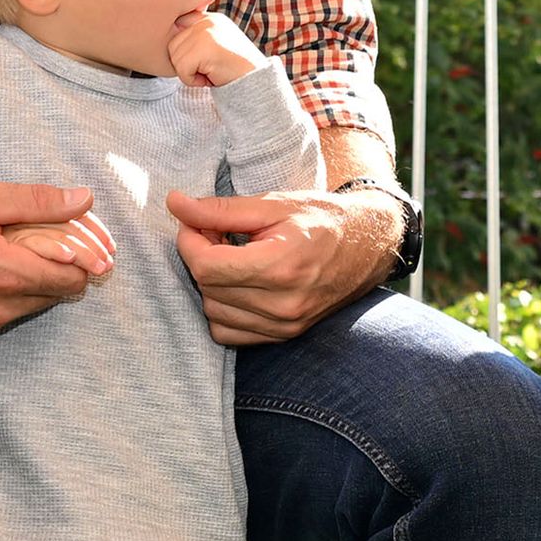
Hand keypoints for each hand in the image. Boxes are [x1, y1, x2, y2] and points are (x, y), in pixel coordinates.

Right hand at [0, 180, 102, 349]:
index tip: (79, 241)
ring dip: (28, 284)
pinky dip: (0, 301)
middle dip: (57, 268)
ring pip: (28, 309)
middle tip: (37, 241)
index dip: (83, 258)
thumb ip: (35, 202)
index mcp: (4, 273)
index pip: (73, 279)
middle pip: (55, 296)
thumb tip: (83, 200)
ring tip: (2, 254)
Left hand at [165, 7, 269, 89]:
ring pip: (175, 58)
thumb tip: (173, 38)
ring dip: (189, 73)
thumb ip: (199, 38)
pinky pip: (181, 70)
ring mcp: (205, 33)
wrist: (257, 81)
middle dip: (186, 63)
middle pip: (173, 45)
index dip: (184, 47)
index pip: (180, 26)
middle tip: (208, 69)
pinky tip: (210, 77)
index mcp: (211, 18)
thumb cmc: (236, 69)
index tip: (199, 59)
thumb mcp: (218, 45)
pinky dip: (192, 80)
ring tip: (210, 73)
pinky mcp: (203, 48)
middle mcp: (207, 21)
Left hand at [165, 187, 395, 346]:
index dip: (189, 241)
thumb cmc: (321, 219)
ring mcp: (284, 326)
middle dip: (200, 257)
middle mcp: (283, 304)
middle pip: (207, 288)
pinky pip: (228, 333)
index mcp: (282, 266)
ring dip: (210, 283)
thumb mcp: (273, 203)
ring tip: (230, 256)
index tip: (195, 222)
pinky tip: (237, 283)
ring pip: (213, 311)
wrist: (366, 247)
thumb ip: (220, 209)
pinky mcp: (283, 337)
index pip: (207, 267)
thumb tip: (174, 204)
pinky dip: (222, 309)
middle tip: (215, 233)